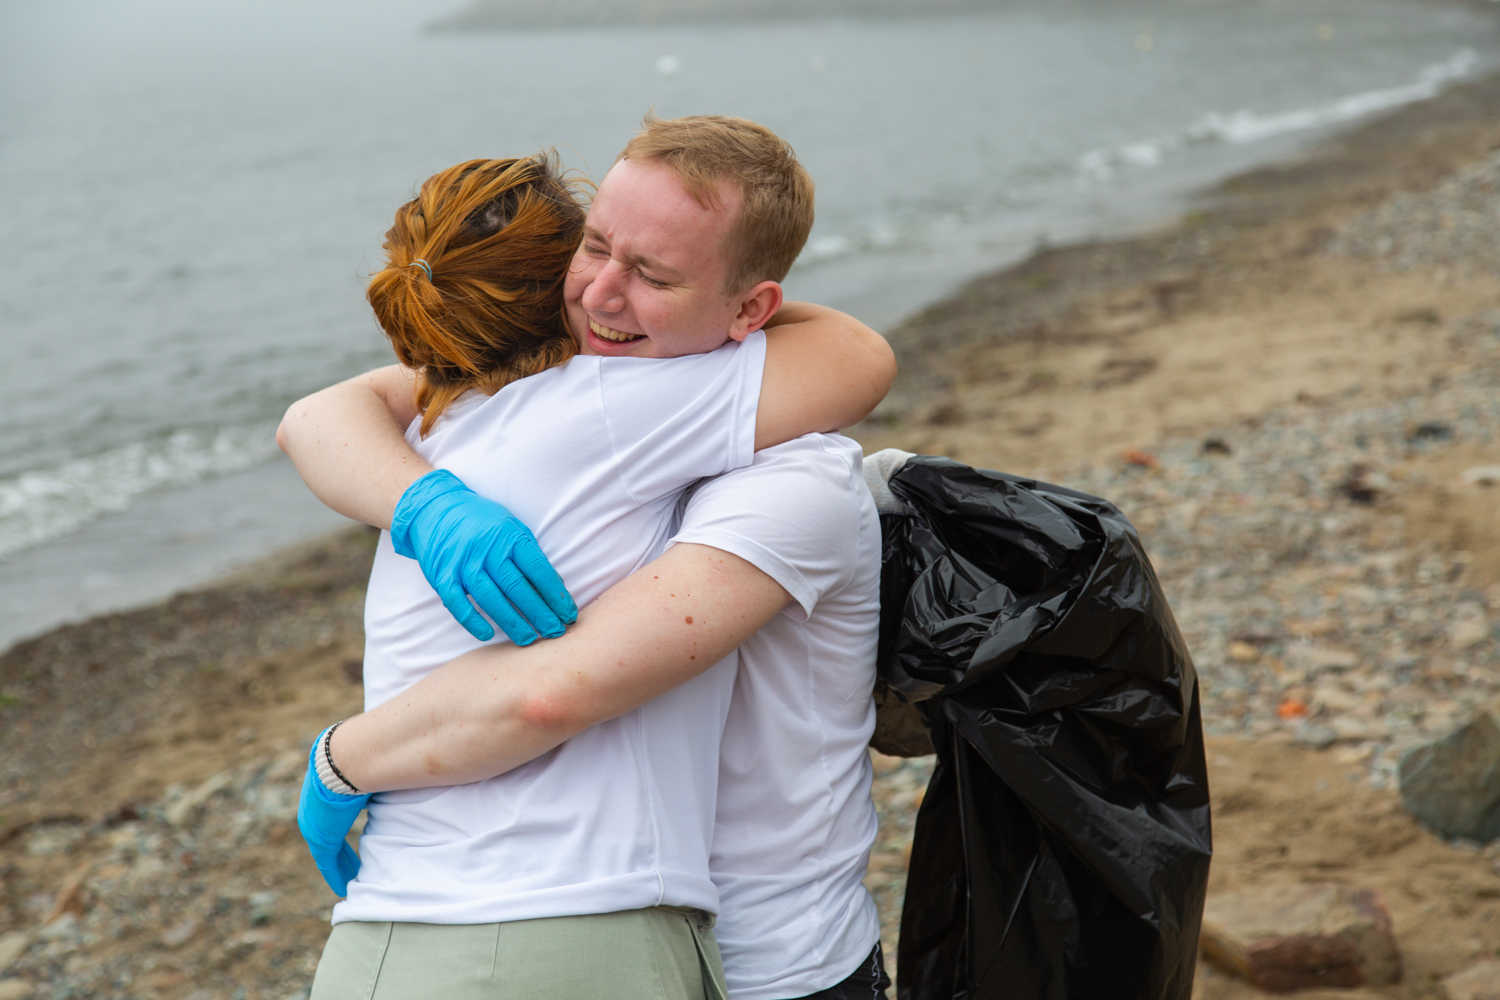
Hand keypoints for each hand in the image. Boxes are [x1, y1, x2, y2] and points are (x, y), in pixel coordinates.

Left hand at [298, 729, 369, 895]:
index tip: (350, 837)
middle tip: (350, 865)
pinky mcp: (321, 838)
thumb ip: (376, 773)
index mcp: (322, 790)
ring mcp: (314, 824)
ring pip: (327, 851)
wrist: (345, 759)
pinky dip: (336, 873)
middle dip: (339, 851)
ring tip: (349, 878)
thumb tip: (398, 766)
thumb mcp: (367, 764)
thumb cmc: (363, 755)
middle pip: (327, 836)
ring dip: (339, 865)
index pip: (332, 815)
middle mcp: (313, 809)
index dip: (341, 827)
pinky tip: (343, 886)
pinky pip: (328, 862)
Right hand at [390, 469, 577, 644]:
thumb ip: (530, 553)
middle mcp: (487, 550)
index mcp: (509, 536)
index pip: (538, 570)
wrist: (436, 509)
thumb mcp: (511, 526)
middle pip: (518, 588)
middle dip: (540, 613)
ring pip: (491, 598)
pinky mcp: (442, 576)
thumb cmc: (482, 522)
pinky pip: (458, 603)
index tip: (568, 614)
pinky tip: (488, 635)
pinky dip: (472, 621)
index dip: (555, 595)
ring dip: (512, 622)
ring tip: (530, 640)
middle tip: (555, 633)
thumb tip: (555, 585)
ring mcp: (463, 564)